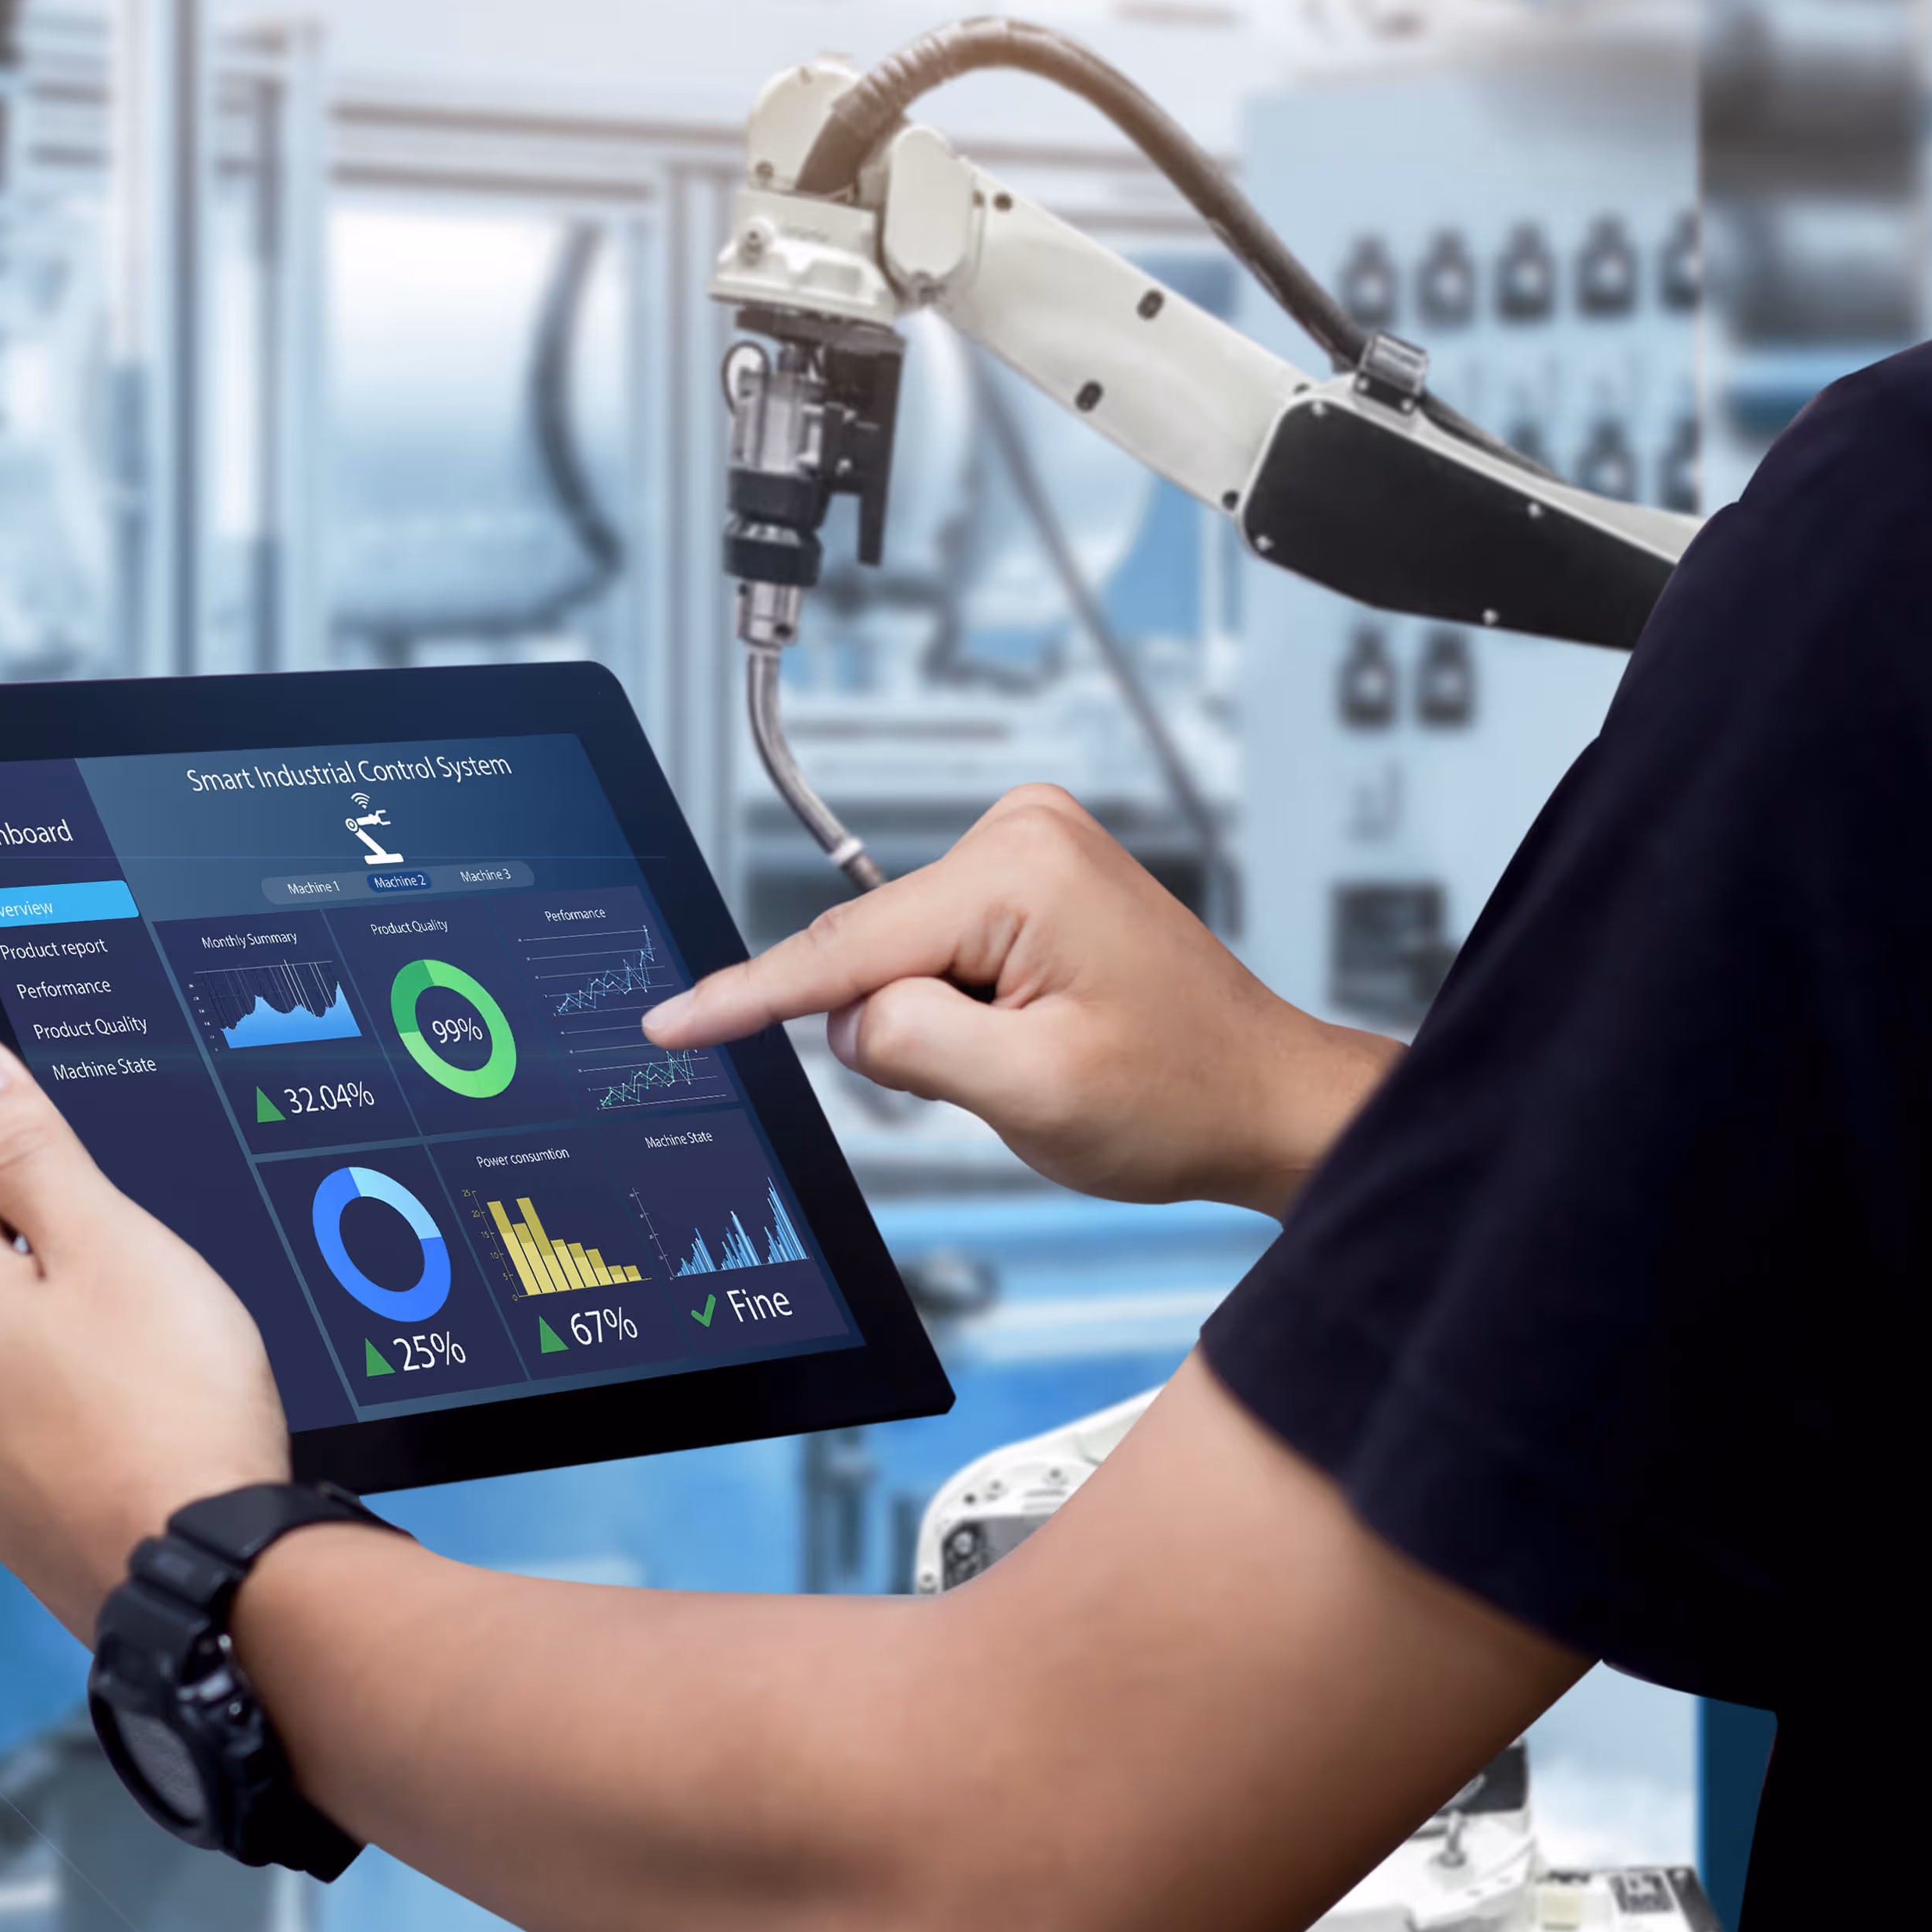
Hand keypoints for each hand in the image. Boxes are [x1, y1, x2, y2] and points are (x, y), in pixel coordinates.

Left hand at [0, 1030, 291, 1637]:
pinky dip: (87, 1403)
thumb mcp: (108, 1242)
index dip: (54, 1168)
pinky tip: (148, 1420)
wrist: (214, 1584)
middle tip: (156, 1293)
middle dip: (69, 1254)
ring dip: (82, 1332)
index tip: (120, 1208)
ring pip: (18, 1338)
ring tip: (161, 1366)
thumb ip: (24, 1144)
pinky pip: (36, 1414)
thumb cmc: (172, 1409)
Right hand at [641, 786, 1395, 1215]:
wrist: (1261, 1098)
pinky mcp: (1028, 878)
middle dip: (903, 1029)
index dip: (747, 997)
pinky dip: (959, 1008)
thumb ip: (907, 1044)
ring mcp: (1027, 848)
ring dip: (940, 1024)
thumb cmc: (1181, 1096)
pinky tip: (1037, 1029)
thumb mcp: (1029, 1093)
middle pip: (873, 952)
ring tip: (1041, 1050)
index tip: (669, 1023)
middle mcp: (1022, 833)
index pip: (845, 947)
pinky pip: (935, 953)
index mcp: (1021, 871)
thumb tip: (845, 1017)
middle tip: (1004, 1074)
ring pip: (900, 959)